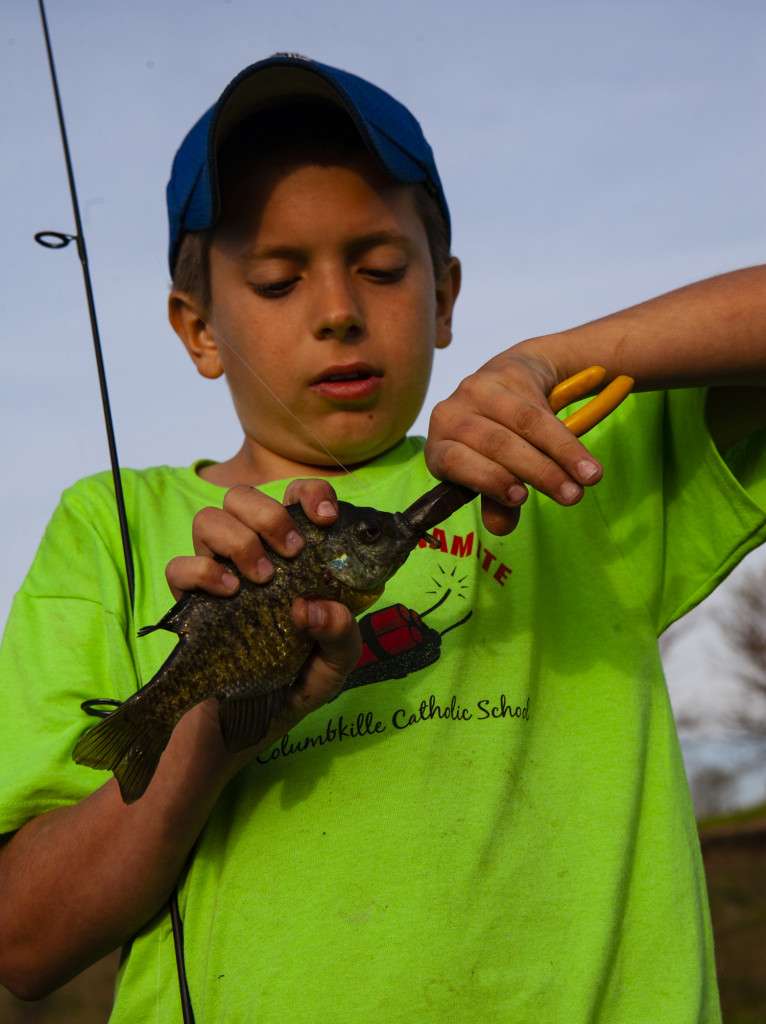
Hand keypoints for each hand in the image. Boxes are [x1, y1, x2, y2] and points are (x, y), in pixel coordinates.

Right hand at [165, 478, 361, 750]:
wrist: (251, 725)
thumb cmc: (298, 682)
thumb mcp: (335, 665)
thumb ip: (341, 635)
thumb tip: (314, 606)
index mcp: (295, 556)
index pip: (297, 497)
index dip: (310, 494)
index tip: (326, 519)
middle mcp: (255, 554)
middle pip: (243, 496)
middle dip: (269, 514)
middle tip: (292, 552)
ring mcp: (219, 572)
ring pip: (209, 518)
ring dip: (238, 540)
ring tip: (260, 579)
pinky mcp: (190, 599)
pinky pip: (180, 566)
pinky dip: (202, 571)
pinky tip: (228, 593)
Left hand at [425, 345, 603, 534]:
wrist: (510, 381)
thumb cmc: (495, 439)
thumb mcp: (492, 471)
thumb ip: (494, 500)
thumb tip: (500, 529)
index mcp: (438, 447)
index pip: (456, 462)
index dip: (489, 480)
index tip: (522, 498)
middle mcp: (449, 415)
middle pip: (496, 444)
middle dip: (538, 473)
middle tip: (571, 496)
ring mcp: (475, 389)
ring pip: (523, 425)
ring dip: (560, 455)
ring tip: (588, 479)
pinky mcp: (505, 373)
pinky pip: (541, 409)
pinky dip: (566, 438)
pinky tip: (584, 459)